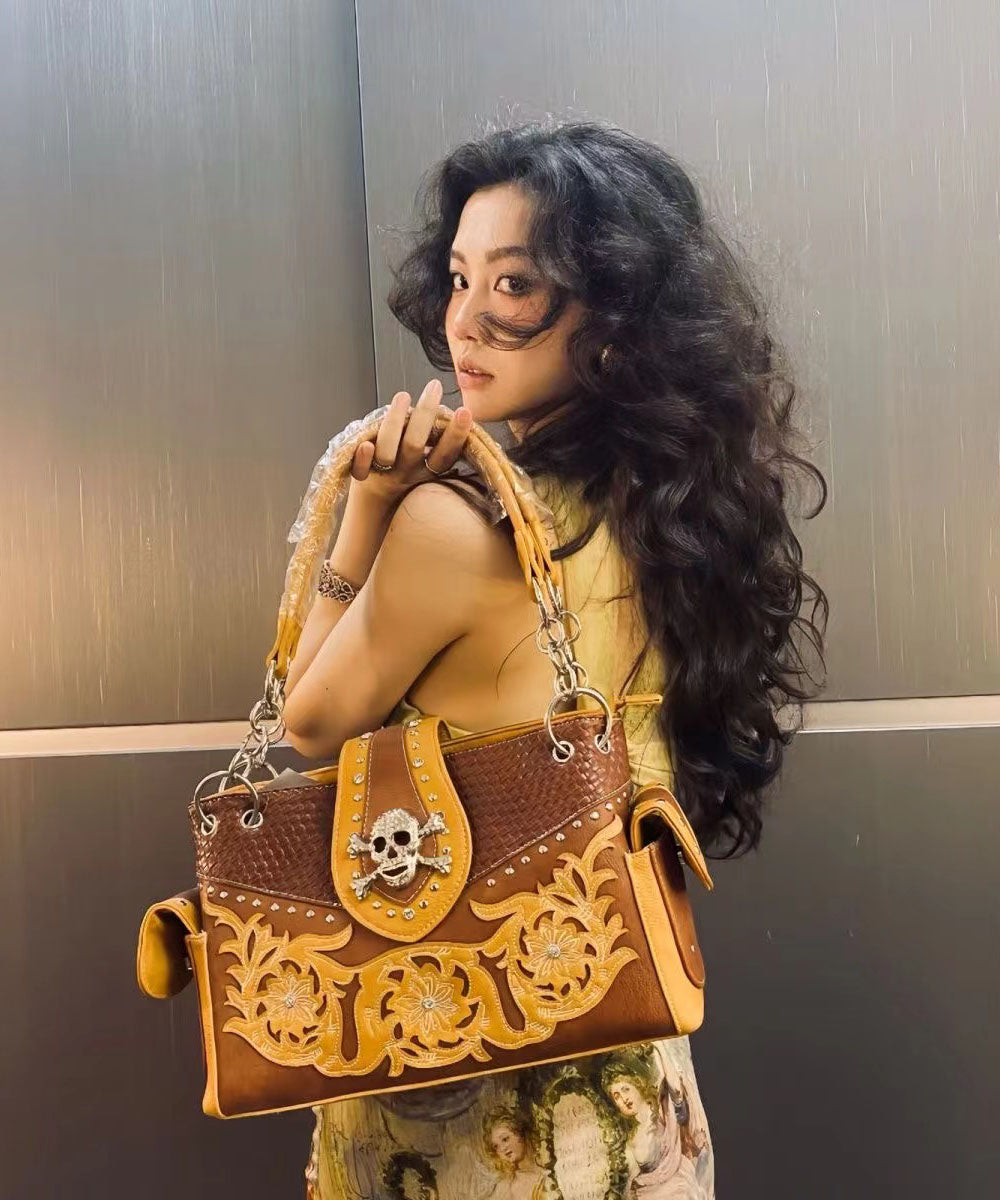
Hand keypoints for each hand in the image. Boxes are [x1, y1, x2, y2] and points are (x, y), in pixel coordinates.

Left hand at [349, 379, 472, 506]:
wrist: (377, 505)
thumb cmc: (408, 473)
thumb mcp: (429, 463)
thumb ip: (440, 442)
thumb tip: (462, 414)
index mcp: (428, 471)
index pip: (445, 454)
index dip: (456, 436)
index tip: (464, 412)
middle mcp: (407, 471)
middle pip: (415, 445)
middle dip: (425, 414)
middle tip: (435, 387)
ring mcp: (384, 473)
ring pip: (387, 451)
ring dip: (394, 422)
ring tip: (404, 396)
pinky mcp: (362, 475)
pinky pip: (360, 470)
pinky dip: (362, 458)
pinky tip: (366, 445)